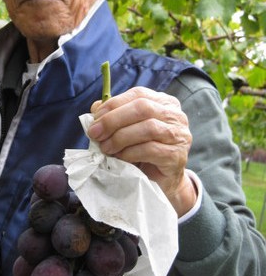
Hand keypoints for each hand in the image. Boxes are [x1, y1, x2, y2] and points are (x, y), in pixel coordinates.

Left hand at [88, 86, 196, 216]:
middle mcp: (175, 115)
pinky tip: (119, 157)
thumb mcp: (125, 130)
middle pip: (143, 108)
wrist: (160, 181)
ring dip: (120, 137)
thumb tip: (95, 107)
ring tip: (105, 148)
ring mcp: (179, 135)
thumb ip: (112, 116)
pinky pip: (151, 150)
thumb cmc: (141, 152)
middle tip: (95, 133)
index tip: (95, 118)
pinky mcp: (176, 156)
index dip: (114, 104)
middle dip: (113, 120)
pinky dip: (130, 152)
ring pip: (148, 128)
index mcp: (163, 102)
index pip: (138, 94)